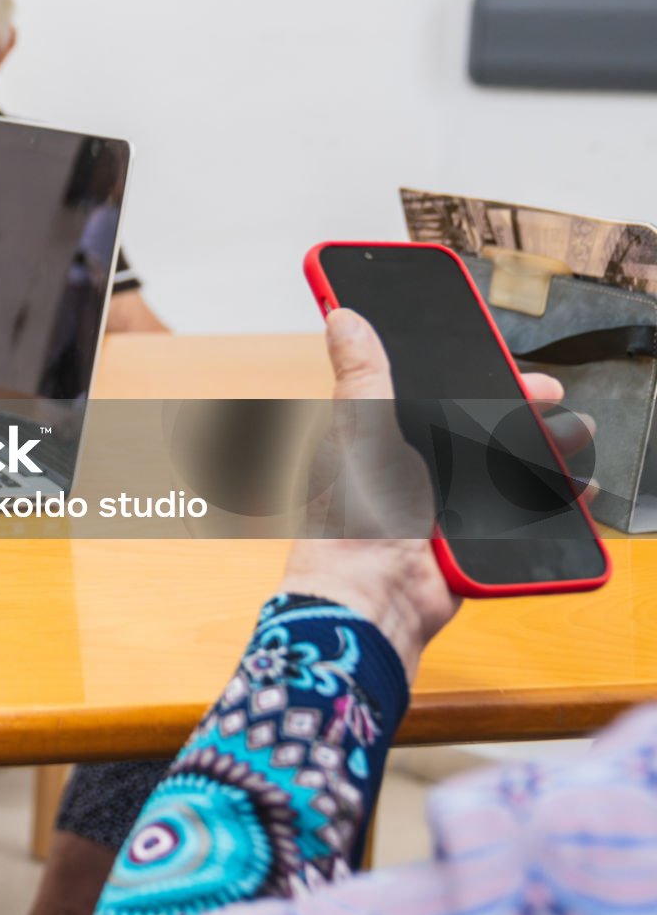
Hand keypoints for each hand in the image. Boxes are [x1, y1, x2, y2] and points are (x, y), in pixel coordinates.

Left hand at [280, 309, 580, 677]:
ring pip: (502, 470)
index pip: (432, 395)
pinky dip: (547, 503)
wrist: (373, 599)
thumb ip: (360, 377)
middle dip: (519, 413)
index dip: (471, 378)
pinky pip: (516, 517)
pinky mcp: (467, 543)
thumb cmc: (352, 517)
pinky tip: (573, 492)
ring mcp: (441, 507)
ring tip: (574, 439)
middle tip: (553, 401)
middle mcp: (411, 469)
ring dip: (541, 453)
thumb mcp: (360, 433)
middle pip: (477, 430)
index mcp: (380, 439)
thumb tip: (340, 315)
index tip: (507, 365)